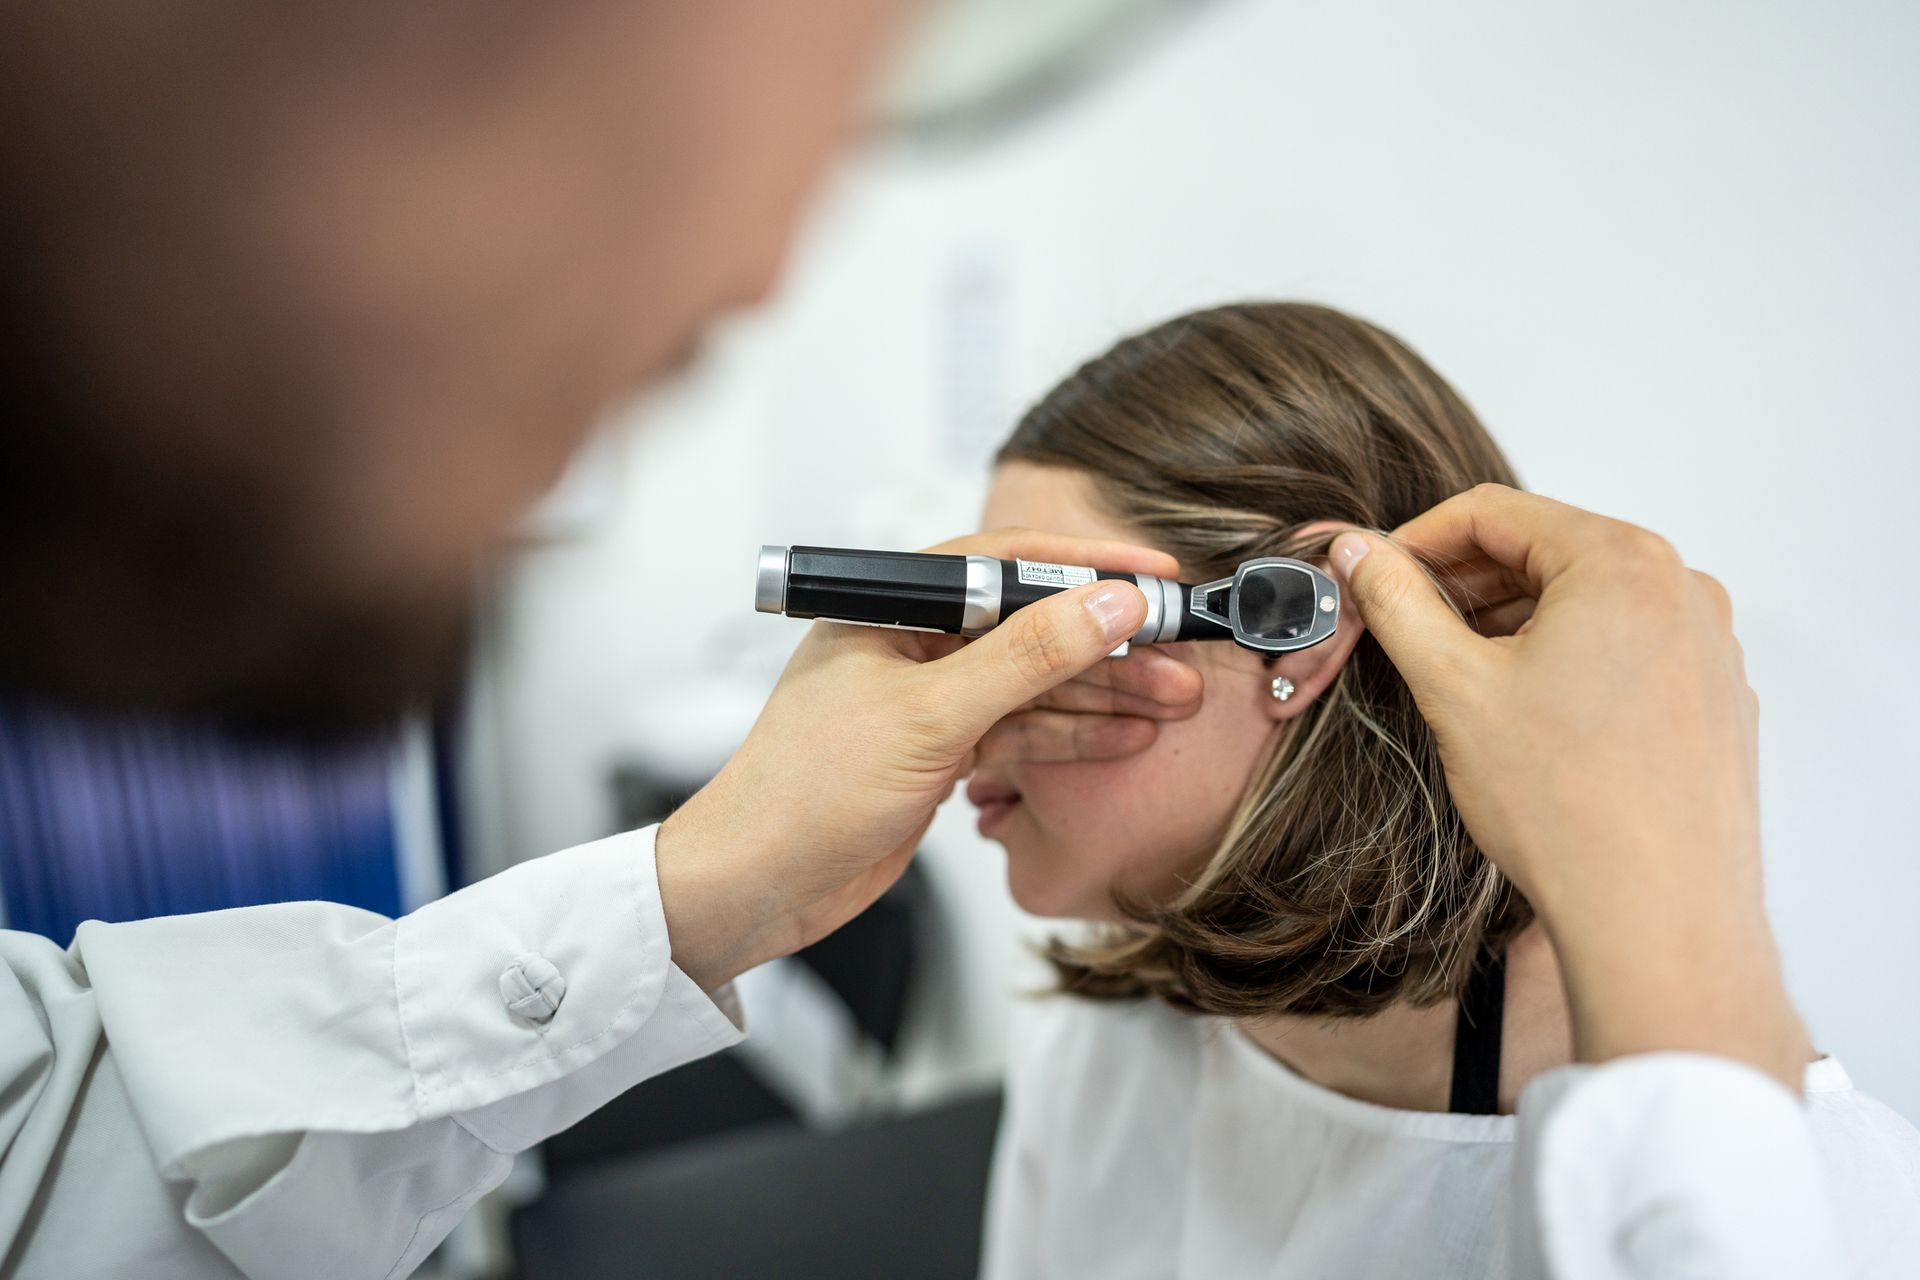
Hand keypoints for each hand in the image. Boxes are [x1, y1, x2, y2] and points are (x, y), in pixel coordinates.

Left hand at [655, 528, 1177, 989]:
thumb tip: (1107, 605)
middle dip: (1108, 641)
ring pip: (1033, 684)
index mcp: (893, 608)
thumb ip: (1025, 658)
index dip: (1085, 566)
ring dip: (1103, 692)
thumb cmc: (804, 792)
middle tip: (1181, 649)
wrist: (756, 886)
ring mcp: (927, 702)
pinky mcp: (938, 754)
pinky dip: (1072, 735)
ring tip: (1176, 698)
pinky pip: (1019, 731)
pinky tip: (1128, 735)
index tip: (1154, 577)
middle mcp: (912, 646)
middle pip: (1029, 626)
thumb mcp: (929, 715)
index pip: (1005, 562)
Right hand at [1329, 484, 1807, 1088]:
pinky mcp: (1716, 698)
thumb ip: (1397, 602)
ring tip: (1462, 683)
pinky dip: (1569, 662)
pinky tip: (1528, 719)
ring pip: (1586, 603)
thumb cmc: (1567, 805)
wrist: (1658, 917)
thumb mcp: (1453, 687)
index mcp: (1622, 564)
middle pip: (1546, 551)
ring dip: (1514, 625)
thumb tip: (1357, 551)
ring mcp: (1708, 645)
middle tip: (1406, 633)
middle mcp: (1681, 589)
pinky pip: (1628, 649)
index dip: (1418, 541)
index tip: (1374, 578)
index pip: (1497, 512)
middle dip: (1466, 586)